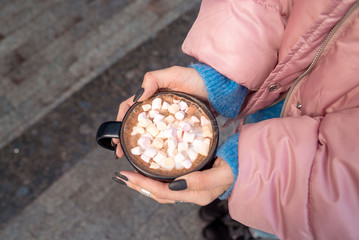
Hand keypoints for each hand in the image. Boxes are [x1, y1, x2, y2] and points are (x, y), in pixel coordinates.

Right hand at [113, 66, 207, 157]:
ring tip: (136, 158)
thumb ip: (152, 80)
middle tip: (121, 154)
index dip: (119, 121)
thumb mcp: (171, 74)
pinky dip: (161, 148)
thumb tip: (137, 98)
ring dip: (142, 146)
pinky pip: (168, 140)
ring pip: (151, 135)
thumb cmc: (194, 78)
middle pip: (138, 125)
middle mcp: (157, 111)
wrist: (218, 89)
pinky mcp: (180, 130)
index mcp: (150, 97)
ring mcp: (169, 122)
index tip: (116, 136)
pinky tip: (157, 158)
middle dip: (127, 138)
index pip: (129, 108)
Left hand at [113, 157, 233, 205]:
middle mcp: (190, 194)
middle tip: (121, 176)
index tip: (127, 175)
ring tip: (129, 176)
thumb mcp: (220, 174)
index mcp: (195, 194)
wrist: (244, 164)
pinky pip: (168, 183)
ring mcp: (189, 189)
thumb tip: (176, 184)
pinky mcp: (190, 181)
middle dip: (138, 185)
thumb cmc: (235, 167)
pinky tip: (148, 172)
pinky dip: (155, 179)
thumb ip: (200, 181)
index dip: (143, 184)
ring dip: (144, 183)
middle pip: (158, 194)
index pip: (163, 192)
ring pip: (161, 190)